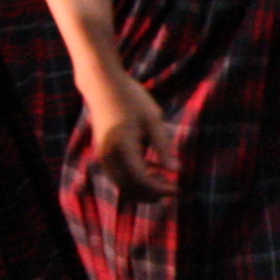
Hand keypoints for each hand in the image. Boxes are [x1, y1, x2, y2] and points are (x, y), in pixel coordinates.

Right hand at [81, 69, 180, 197]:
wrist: (103, 85)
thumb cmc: (131, 98)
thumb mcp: (153, 119)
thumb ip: (163, 146)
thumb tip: (176, 170)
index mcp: (123, 146)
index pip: (142, 179)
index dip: (160, 189)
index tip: (178, 188)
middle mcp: (109, 155)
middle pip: (130, 188)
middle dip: (152, 194)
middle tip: (173, 188)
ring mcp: (102, 156)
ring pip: (122, 185)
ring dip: (142, 188)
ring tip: (163, 179)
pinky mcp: (102, 154)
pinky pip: (117, 175)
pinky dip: (133, 179)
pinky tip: (151, 169)